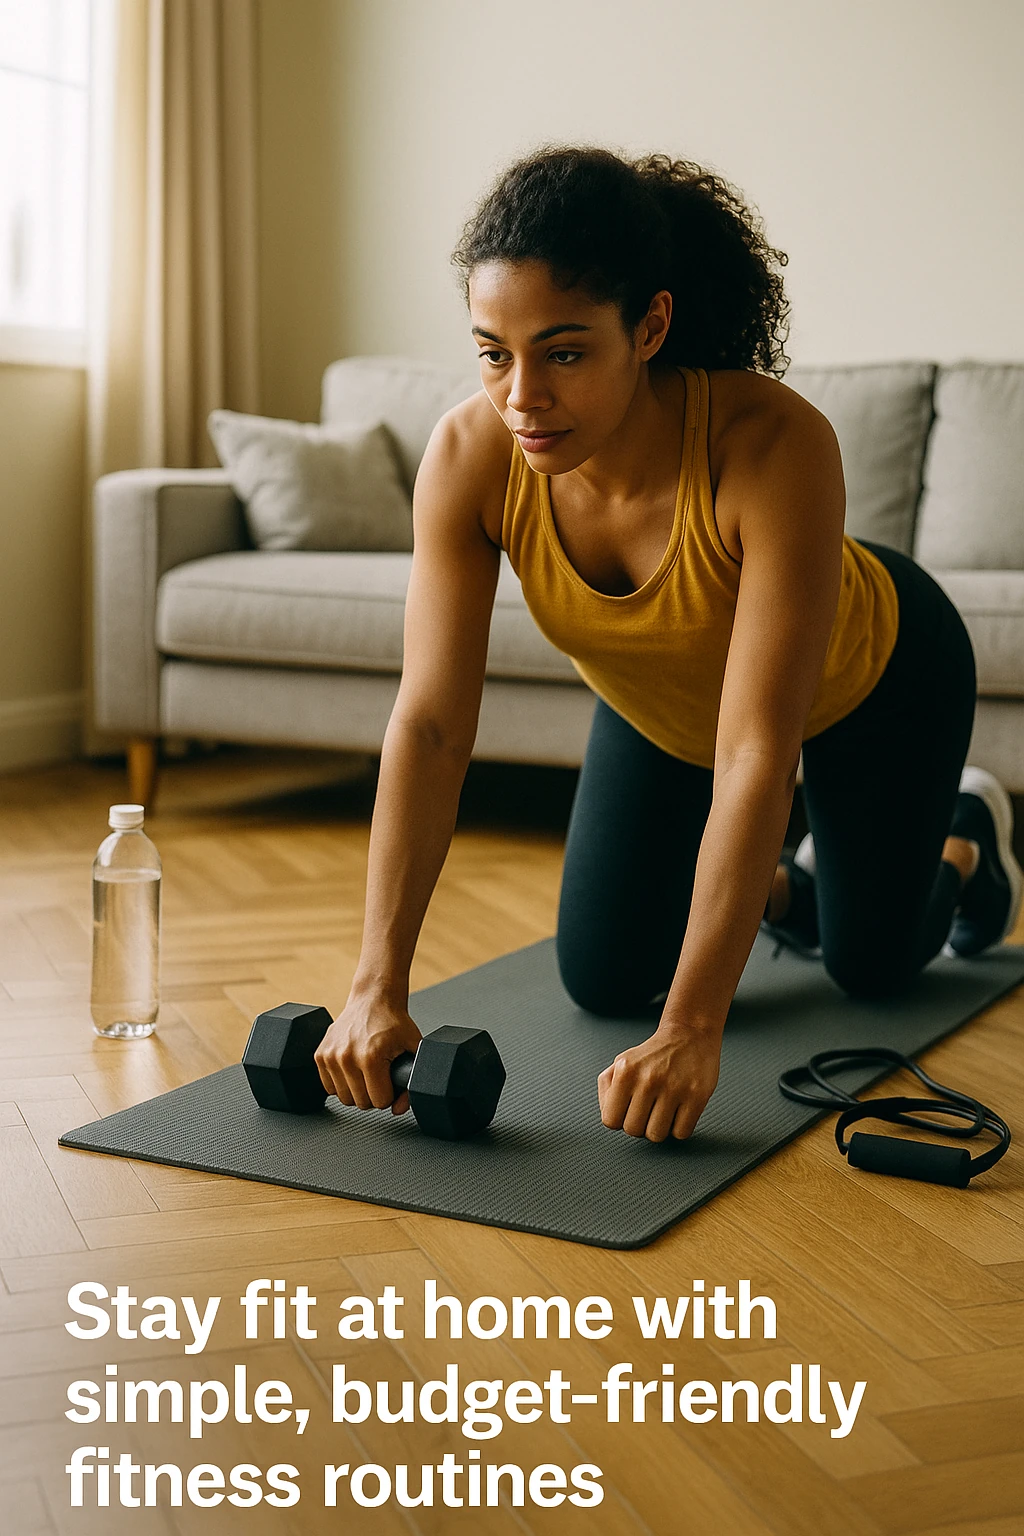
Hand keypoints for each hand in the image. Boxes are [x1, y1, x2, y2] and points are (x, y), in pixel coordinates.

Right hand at [314, 992, 421, 1115]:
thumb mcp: (414, 1048)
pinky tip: (352, 1068)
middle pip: (360, 1103)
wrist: (372, 999)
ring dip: (356, 1090)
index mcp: (370, 1057)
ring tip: (366, 1072)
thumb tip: (398, 1109)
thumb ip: (411, 1082)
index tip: (391, 1079)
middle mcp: (347, 1057)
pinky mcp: (320, 1054)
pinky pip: (329, 1088)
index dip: (389, 1094)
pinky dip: (341, 1083)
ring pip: (344, 1098)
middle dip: (373, 1094)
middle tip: (380, 1076)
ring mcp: (330, 1056)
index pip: (379, 1102)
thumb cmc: (393, 1022)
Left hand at [598, 1025, 720, 1141]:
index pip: (610, 1120)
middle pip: (633, 1130)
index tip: (629, 1111)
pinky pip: (681, 1133)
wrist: (689, 1035)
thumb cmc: (654, 1054)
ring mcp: (674, 1088)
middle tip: (648, 1110)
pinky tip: (679, 1111)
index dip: (620, 1120)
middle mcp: (648, 1079)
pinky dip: (679, 1127)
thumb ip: (607, 1088)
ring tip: (664, 1111)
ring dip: (660, 1128)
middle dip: (640, 1125)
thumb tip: (609, 1115)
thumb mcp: (622, 1062)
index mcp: (626, 1071)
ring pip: (656, 1136)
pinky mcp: (697, 1096)